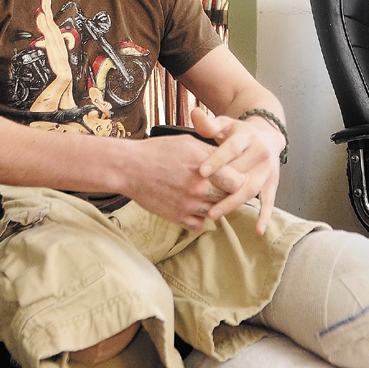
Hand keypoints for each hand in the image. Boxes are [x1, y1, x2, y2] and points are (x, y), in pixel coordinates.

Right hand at [124, 131, 246, 232]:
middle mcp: (199, 189)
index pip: (238, 182)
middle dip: (228, 193)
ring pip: (215, 212)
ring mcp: (188, 205)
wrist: (130, 168)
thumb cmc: (159, 151)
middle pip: (229, 198)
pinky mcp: (177, 217)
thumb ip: (211, 152)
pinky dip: (200, 219)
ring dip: (214, 205)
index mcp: (205, 167)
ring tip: (206, 195)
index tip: (234, 176)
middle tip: (223, 187)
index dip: (239, 179)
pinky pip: (200, 225)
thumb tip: (230, 158)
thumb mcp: (188, 142)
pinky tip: (195, 207)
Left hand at [191, 107, 284, 234]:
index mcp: (247, 136)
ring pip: (251, 188)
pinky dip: (265, 216)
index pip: (231, 149)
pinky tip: (258, 230)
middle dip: (221, 186)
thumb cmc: (237, 132)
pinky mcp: (273, 182)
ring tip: (214, 213)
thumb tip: (194, 113)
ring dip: (234, 203)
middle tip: (200, 198)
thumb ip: (209, 124)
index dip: (217, 160)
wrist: (267, 134)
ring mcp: (268, 169)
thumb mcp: (224, 124)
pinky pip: (270, 200)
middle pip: (240, 172)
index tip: (202, 172)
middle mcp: (260, 152)